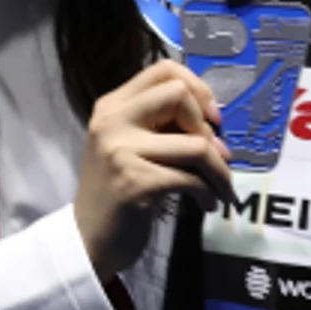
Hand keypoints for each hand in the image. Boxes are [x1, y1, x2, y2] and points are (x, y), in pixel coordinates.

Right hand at [75, 60, 235, 278]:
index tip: (212, 118)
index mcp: (112, 105)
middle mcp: (112, 120)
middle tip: (215, 156)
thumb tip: (216, 122)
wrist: (88, 240)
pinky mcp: (135, 182)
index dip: (198, 88)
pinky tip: (206, 204)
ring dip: (220, 170)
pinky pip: (192, 178)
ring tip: (222, 188)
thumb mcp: (133, 146)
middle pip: (180, 95)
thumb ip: (164, 125)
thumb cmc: (118, 192)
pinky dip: (209, 192)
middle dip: (208, 127)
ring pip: (196, 144)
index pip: (164, 69)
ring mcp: (121, 150)